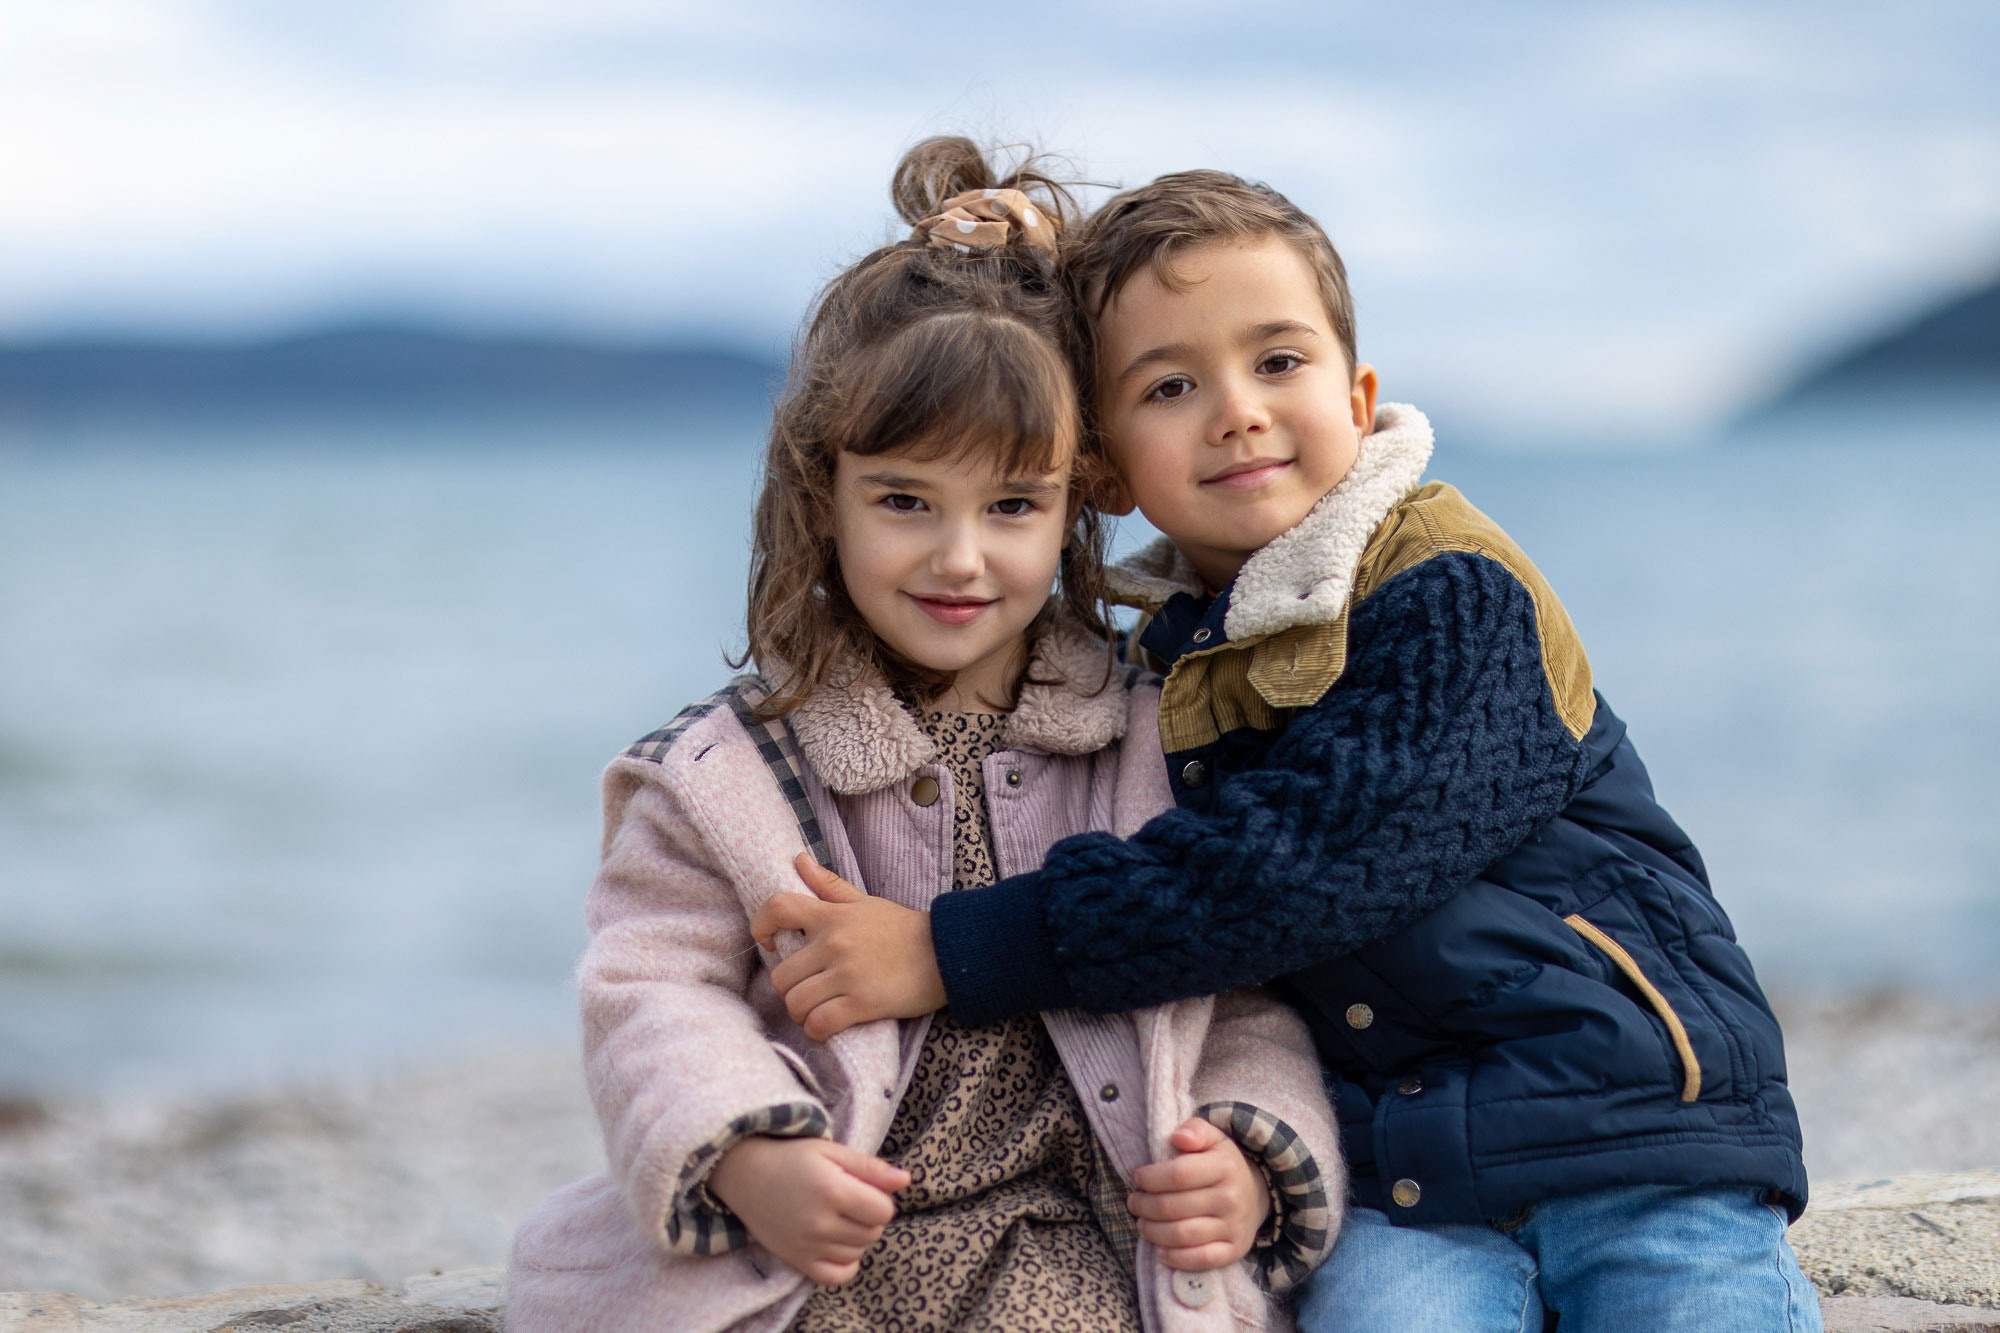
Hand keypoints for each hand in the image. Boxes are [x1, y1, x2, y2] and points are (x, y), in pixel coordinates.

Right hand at [705, 1134, 909, 1285]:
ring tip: (839, 1217)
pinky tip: (838, 1243)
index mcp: (833, 1190)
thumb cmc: (793, 1158)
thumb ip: (871, 1168)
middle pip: (872, 1233)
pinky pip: (837, 1276)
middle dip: (869, 1216)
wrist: (746, 1175)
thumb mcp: (833, 1152)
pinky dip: (846, 1263)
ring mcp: (807, 1245)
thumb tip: (906, 1180)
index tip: (865, 1188)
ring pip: (858, 1253)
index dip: (881, 1198)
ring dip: (857, 1237)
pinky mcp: (797, 1260)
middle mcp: (820, 1222)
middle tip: (849, 1199)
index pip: (884, 1211)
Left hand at [748, 853, 947, 1040]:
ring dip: (802, 1012)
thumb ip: (828, 886)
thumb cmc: (903, 929)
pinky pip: (819, 1024)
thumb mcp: (865, 902)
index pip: (778, 908)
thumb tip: (797, 859)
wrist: (947, 953)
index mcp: (833, 916)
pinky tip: (826, 1026)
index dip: (761, 926)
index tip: (770, 943)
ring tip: (817, 1010)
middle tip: (806, 990)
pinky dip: (817, 1030)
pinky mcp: (862, 1004)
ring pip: (796, 1003)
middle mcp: (835, 944)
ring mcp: (847, 975)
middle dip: (789, 988)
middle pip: (781, 975)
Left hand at [1128, 1117, 1270, 1270]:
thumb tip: (1178, 1137)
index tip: (1137, 1177)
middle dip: (1144, 1205)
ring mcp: (1234, 1227)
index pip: (1178, 1175)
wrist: (1256, 1193)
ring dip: (1153, 1232)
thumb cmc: (1222, 1163)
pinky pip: (1201, 1259)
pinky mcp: (1234, 1250)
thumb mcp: (1213, 1138)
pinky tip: (1160, 1250)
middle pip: (1173, 1207)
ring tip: (1141, 1224)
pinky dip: (1176, 1258)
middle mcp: (1231, 1198)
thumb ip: (1195, 1130)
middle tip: (1133, 1202)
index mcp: (1224, 1167)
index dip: (1150, 1178)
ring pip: (1182, 1235)